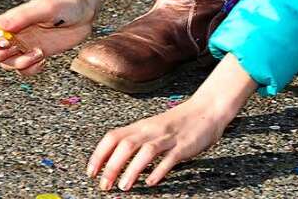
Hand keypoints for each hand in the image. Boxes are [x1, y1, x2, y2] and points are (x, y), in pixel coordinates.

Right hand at [0, 0, 96, 75]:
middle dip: (0, 55)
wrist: (84, 15)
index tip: (8, 40)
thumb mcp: (45, 8)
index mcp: (11, 20)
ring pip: (5, 64)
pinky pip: (22, 71)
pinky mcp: (34, 56)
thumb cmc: (64, 6)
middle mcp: (14, 33)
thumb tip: (0, 27)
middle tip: (19, 49)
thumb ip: (23, 17)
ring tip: (39, 53)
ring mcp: (24, 46)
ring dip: (19, 64)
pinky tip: (43, 60)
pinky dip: (30, 70)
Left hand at [86, 98, 232, 190]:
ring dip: (131, 169)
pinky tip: (151, 182)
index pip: (113, 137)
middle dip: (111, 166)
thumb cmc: (178, 122)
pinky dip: (159, 170)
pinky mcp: (184, 146)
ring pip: (145, 151)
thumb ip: (137, 141)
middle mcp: (151, 130)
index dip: (99, 154)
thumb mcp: (153, 129)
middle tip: (104, 185)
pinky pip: (169, 158)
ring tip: (123, 186)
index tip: (91, 172)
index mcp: (141, 126)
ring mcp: (168, 138)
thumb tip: (116, 162)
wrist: (206, 109)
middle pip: (125, 144)